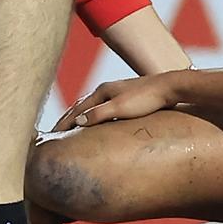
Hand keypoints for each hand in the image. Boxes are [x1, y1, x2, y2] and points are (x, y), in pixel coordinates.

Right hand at [53, 73, 181, 130]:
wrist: (171, 87)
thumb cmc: (147, 98)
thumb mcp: (120, 108)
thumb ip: (99, 114)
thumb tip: (78, 121)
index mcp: (102, 91)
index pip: (77, 110)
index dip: (64, 123)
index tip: (51, 135)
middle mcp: (107, 89)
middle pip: (81, 106)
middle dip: (67, 119)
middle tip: (55, 133)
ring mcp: (118, 92)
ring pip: (92, 106)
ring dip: (79, 116)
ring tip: (71, 128)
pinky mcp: (128, 98)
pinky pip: (103, 107)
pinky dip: (93, 115)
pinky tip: (98, 122)